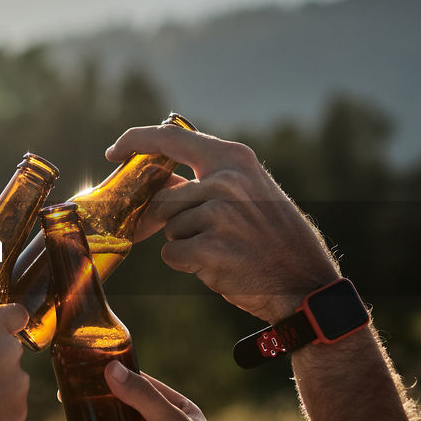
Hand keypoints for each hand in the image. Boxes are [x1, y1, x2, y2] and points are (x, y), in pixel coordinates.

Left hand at [107, 124, 338, 321]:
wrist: (305, 283)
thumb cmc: (272, 239)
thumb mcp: (248, 194)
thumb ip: (205, 182)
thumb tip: (155, 183)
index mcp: (234, 159)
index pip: (170, 137)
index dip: (135, 141)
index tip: (115, 151)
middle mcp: (226, 181)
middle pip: (164, 200)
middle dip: (174, 222)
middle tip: (210, 238)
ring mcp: (218, 214)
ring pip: (169, 229)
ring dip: (187, 244)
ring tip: (225, 250)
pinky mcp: (210, 249)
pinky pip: (173, 255)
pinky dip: (189, 266)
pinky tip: (221, 266)